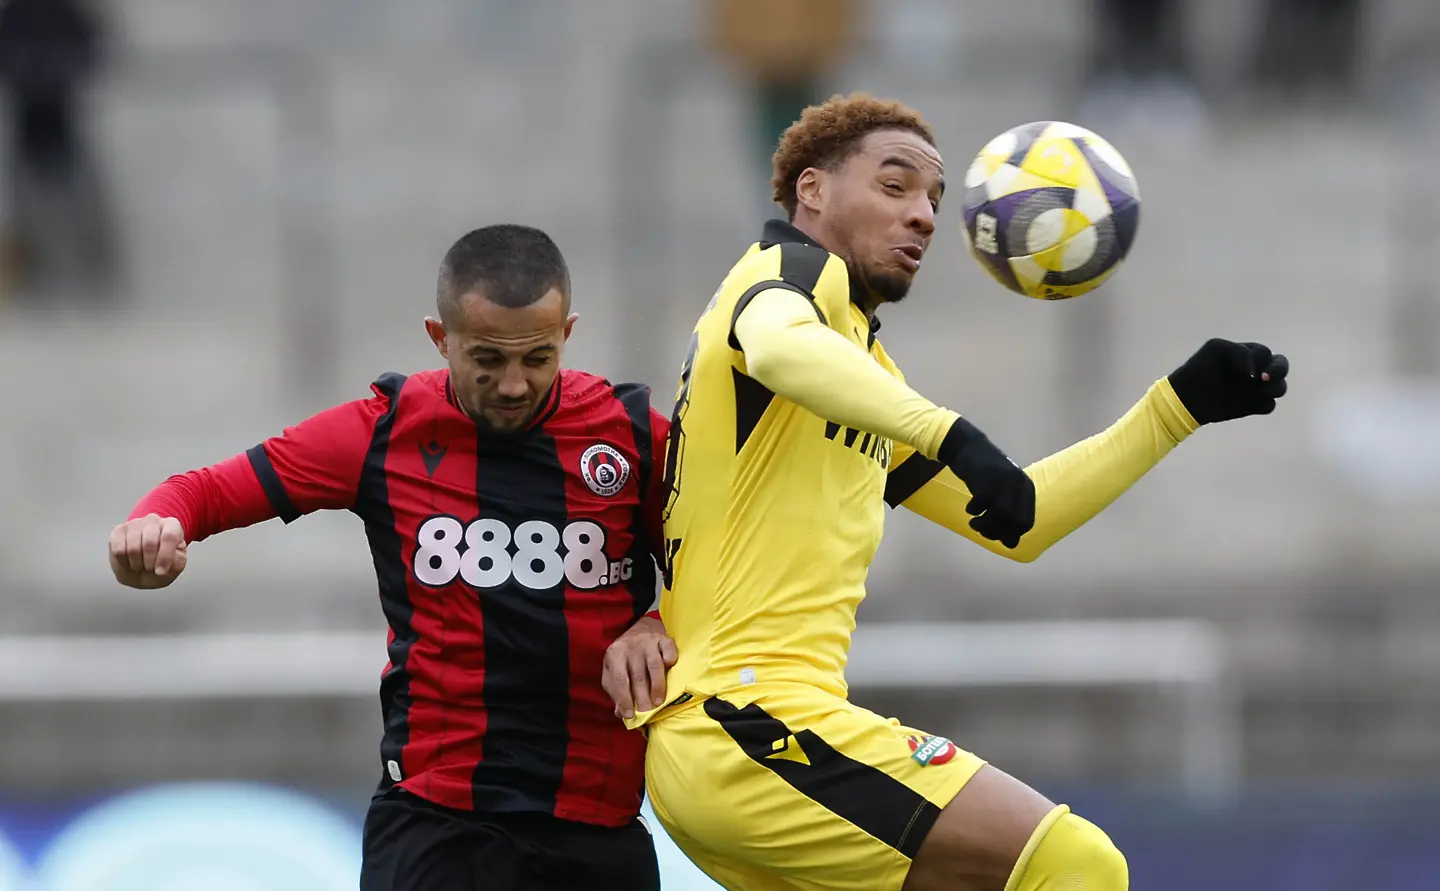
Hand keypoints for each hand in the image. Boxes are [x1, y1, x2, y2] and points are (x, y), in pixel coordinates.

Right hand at [109, 514, 187, 588]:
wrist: (144, 567)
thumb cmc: (162, 563)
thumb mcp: (176, 565)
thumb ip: (176, 561)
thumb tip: (164, 562)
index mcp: (172, 525)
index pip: (169, 536)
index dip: (164, 557)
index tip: (161, 572)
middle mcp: (153, 520)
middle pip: (149, 542)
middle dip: (149, 563)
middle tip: (150, 569)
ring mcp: (133, 524)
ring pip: (132, 548)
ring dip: (136, 564)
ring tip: (141, 566)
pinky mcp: (117, 532)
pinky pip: (118, 550)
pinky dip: (123, 562)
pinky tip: (129, 562)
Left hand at [602, 615, 677, 719]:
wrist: (640, 630)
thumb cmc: (626, 658)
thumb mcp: (614, 672)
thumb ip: (616, 692)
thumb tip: (621, 713)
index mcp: (614, 654)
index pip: (619, 680)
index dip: (624, 699)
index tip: (629, 715)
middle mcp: (631, 646)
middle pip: (637, 675)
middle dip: (642, 697)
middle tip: (646, 713)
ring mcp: (648, 641)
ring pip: (654, 666)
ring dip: (657, 686)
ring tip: (658, 703)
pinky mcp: (664, 639)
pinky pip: (669, 651)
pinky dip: (670, 661)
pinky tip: (671, 672)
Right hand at [938, 418, 1035, 548]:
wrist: (968, 446)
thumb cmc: (985, 473)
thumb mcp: (1001, 493)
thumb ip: (1008, 516)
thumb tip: (1012, 545)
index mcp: (1027, 489)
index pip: (1026, 523)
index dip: (1011, 534)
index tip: (995, 533)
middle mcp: (1019, 485)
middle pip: (1014, 523)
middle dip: (997, 533)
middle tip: (982, 530)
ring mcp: (1003, 482)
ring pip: (1000, 517)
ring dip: (984, 526)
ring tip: (974, 523)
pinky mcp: (985, 480)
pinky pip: (981, 506)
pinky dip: (974, 512)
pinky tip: (970, 509)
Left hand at [1168, 339, 1288, 423]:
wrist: (1187, 397)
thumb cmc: (1200, 368)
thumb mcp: (1216, 349)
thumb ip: (1239, 352)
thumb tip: (1254, 373)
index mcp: (1249, 353)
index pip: (1265, 353)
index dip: (1259, 359)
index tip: (1244, 368)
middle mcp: (1257, 370)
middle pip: (1282, 366)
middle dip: (1279, 370)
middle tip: (1265, 377)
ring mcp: (1255, 388)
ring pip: (1280, 387)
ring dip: (1275, 388)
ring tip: (1261, 390)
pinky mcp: (1252, 406)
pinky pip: (1269, 406)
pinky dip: (1264, 404)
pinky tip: (1250, 404)